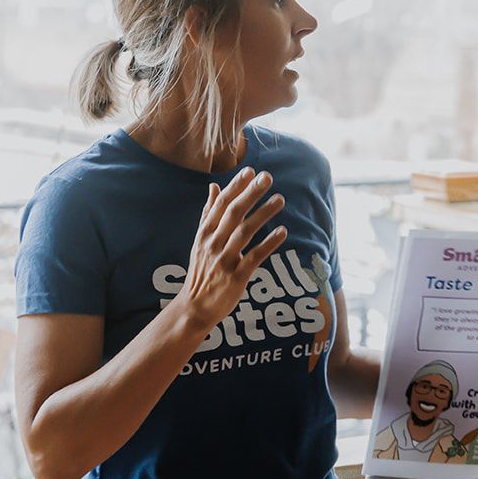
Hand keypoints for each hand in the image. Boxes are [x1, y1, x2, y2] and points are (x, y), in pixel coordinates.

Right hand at [173, 167, 286, 332]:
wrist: (195, 307)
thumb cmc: (201, 271)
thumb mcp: (200, 241)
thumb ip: (208, 213)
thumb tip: (213, 187)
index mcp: (205, 233)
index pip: (220, 205)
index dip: (235, 187)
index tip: (250, 171)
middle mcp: (213, 244)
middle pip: (233, 214)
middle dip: (250, 194)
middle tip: (267, 177)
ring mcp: (224, 261)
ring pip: (244, 232)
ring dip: (263, 214)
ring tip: (280, 200)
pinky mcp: (235, 277)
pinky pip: (254, 257)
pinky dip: (268, 244)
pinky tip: (282, 232)